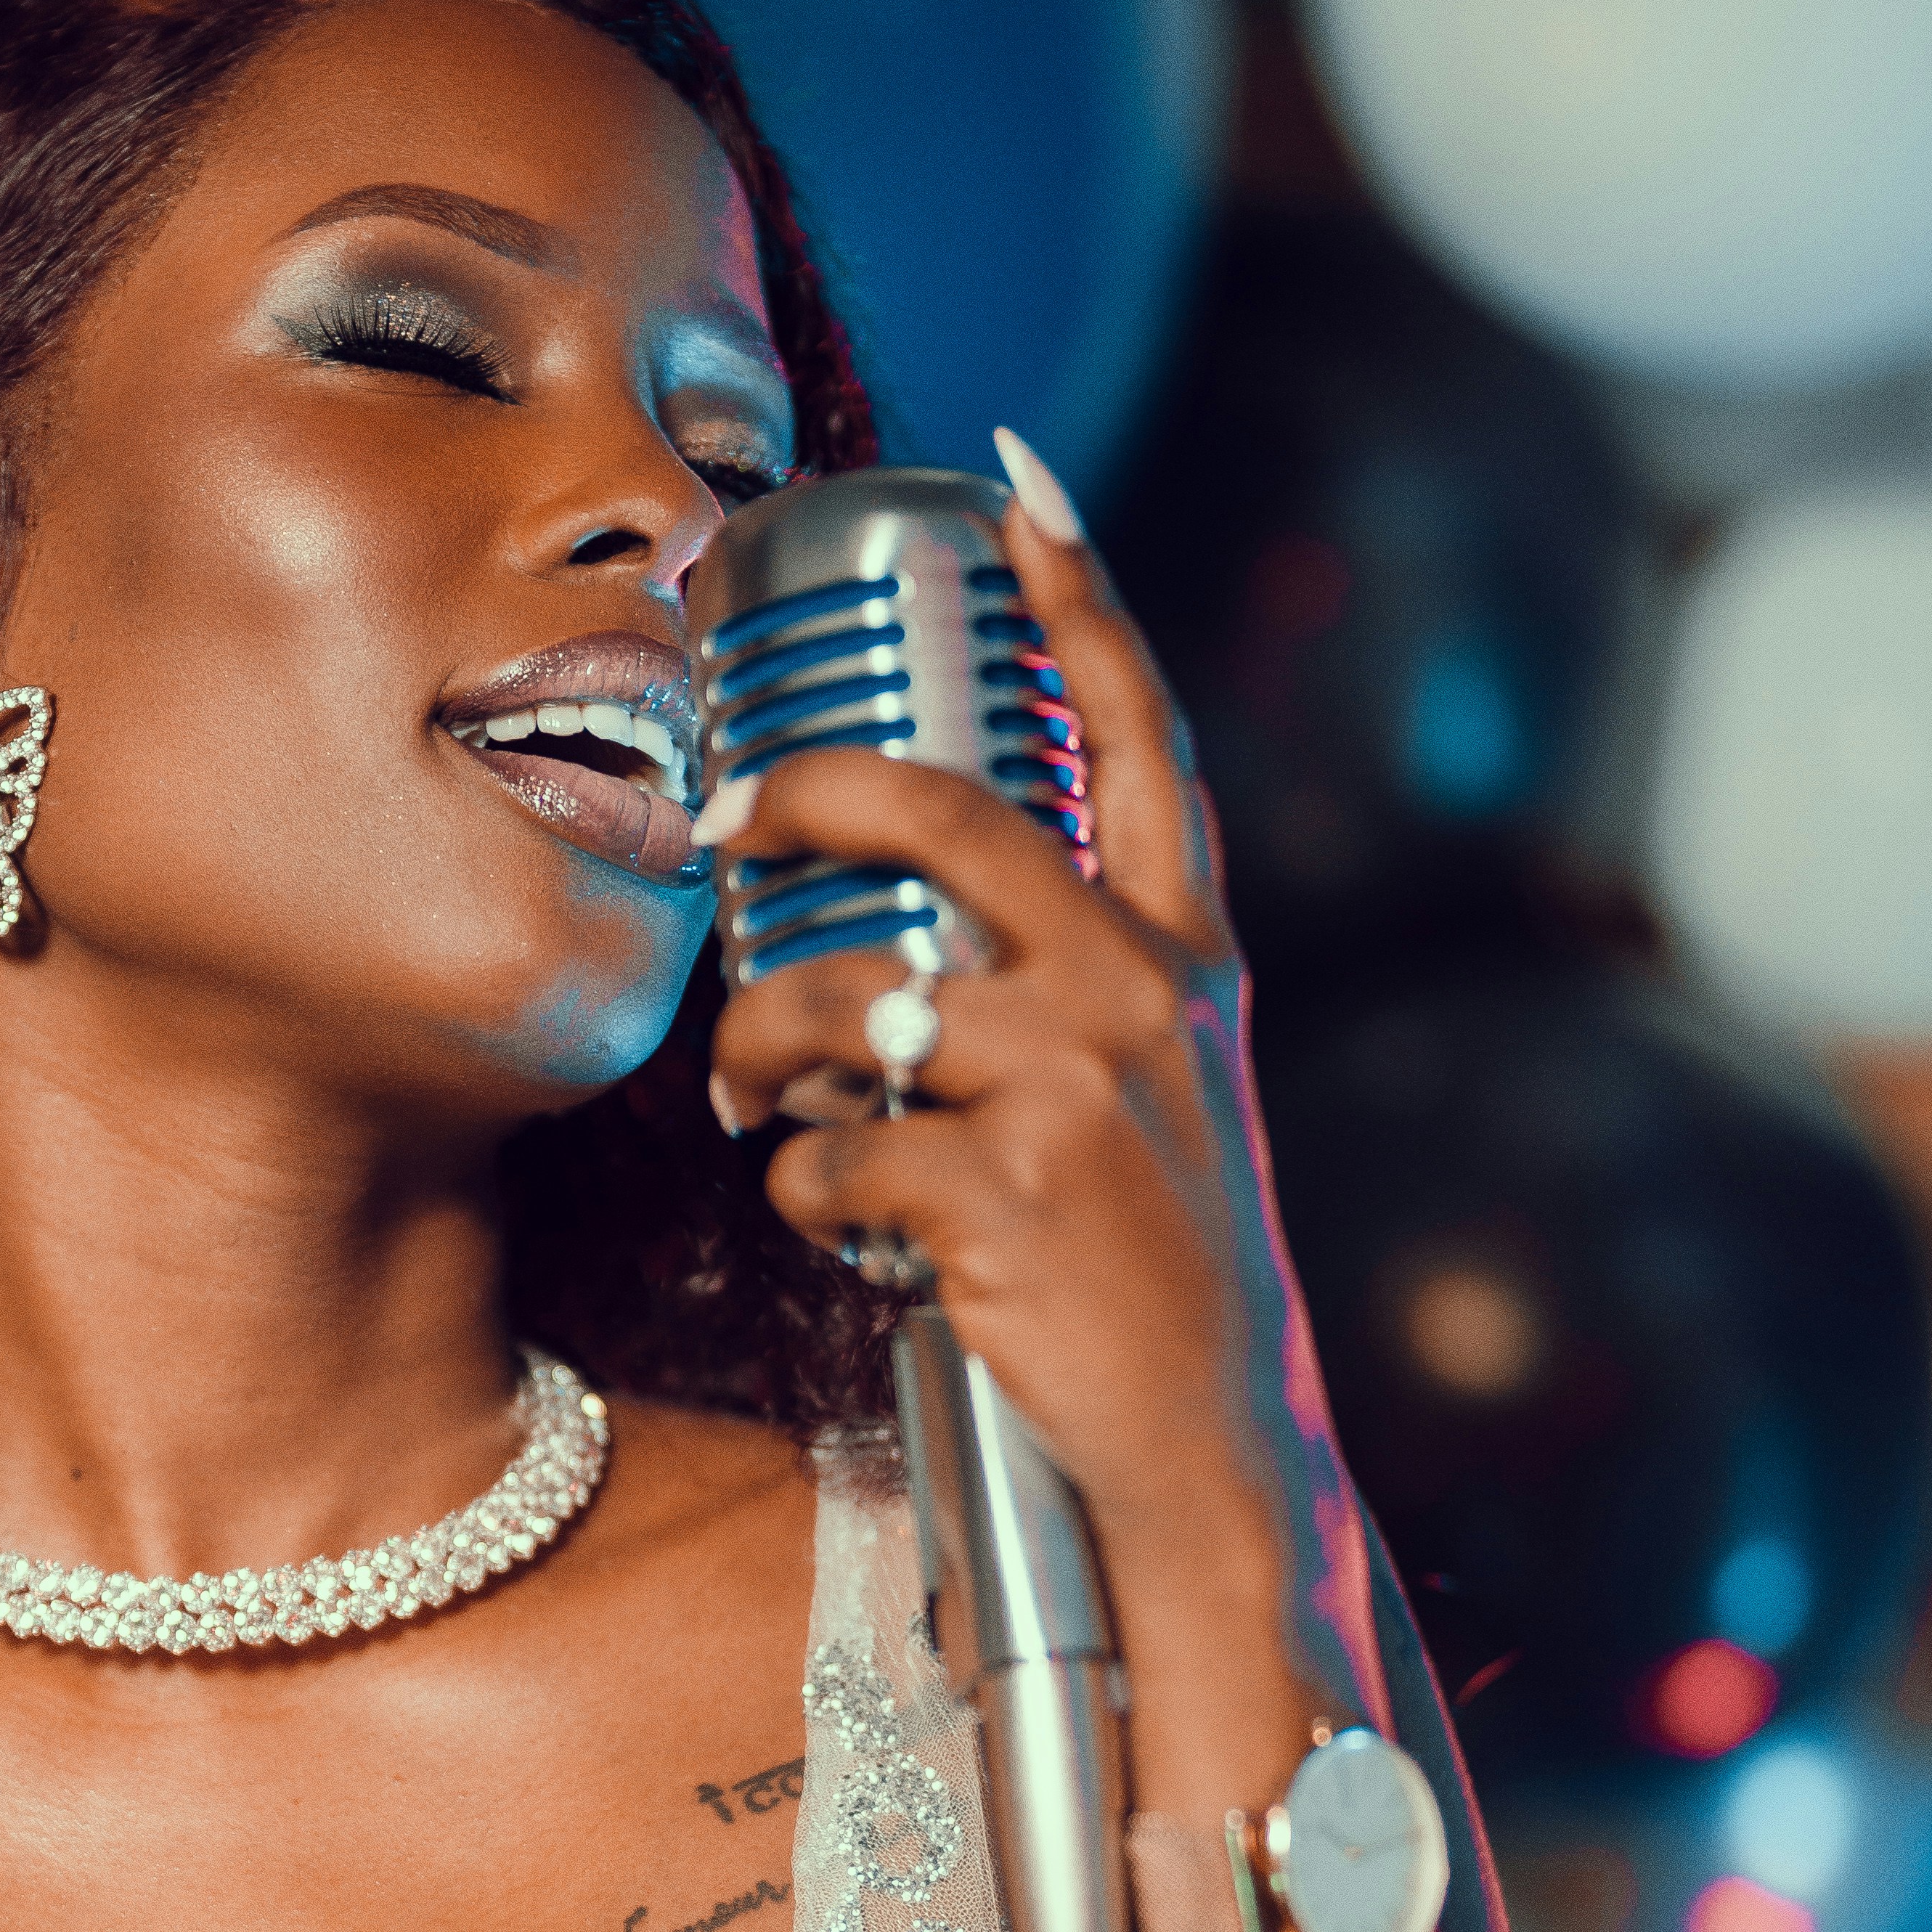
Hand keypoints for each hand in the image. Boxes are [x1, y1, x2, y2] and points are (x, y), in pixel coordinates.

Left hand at [705, 499, 1307, 1643]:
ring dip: (762, 1061)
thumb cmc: (1157, 1281)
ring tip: (757, 1117)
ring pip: (842, 1007)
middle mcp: (1137, 998)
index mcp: (1183, 962)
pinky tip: (847, 1240)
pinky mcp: (1002, 1196)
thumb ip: (1069, 1000)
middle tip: (722, 813)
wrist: (1209, 1451)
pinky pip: (833, 1160)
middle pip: (940, 816)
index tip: (1022, 480)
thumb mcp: (1159, 1105)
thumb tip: (890, 950)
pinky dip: (808, 1201)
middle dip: (802, 796)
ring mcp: (1072, 1091)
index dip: (1081, 597)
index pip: (1138, 737)